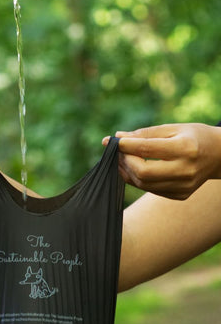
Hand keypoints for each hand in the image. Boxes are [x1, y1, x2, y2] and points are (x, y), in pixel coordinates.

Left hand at [103, 123, 220, 199]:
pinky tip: (135, 168)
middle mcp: (185, 170)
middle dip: (125, 161)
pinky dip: (138, 179)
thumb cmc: (194, 137)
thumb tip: (117, 137)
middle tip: (118, 152)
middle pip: (143, 172)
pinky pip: (151, 189)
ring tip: (123, 159)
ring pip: (143, 184)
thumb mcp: (172, 128)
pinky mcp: (181, 195)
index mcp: (185, 149)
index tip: (112, 141)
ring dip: (127, 171)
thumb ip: (144, 134)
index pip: (147, 149)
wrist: (220, 155)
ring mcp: (184, 186)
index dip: (125, 146)